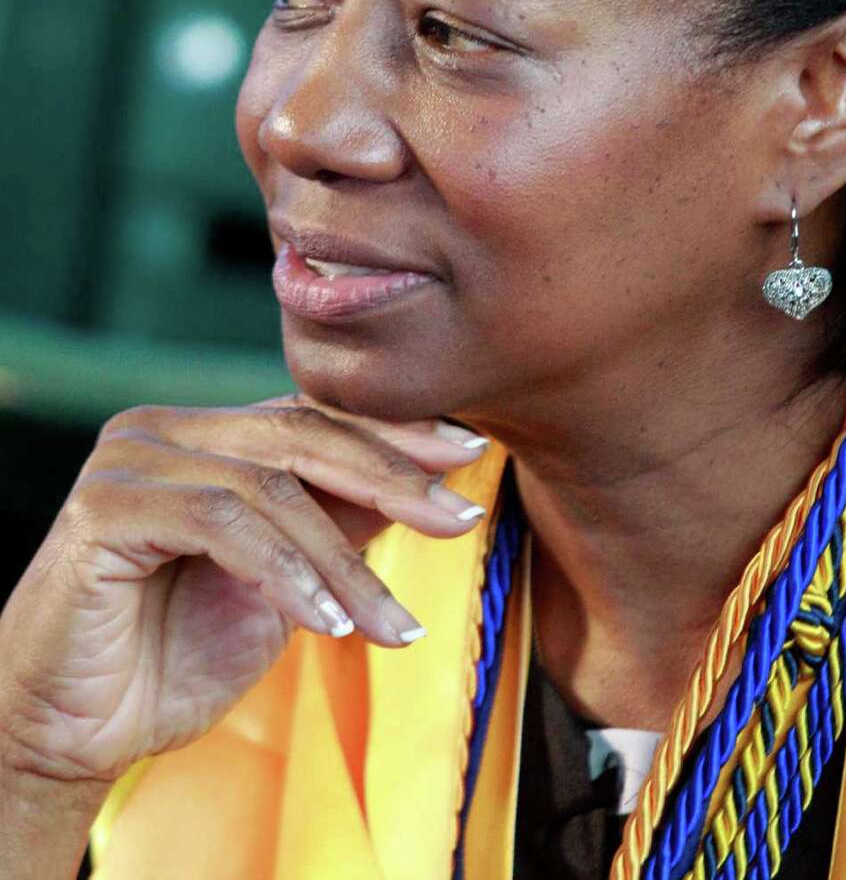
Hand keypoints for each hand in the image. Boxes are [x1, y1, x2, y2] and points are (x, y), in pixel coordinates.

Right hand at [0, 397, 487, 789]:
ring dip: (346, 563)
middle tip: (460, 516)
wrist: (68, 734)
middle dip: (393, 477)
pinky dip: (288, 574)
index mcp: (205, 435)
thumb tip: (425, 480)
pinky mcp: (108, 505)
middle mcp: (166, 428)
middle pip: (302, 437)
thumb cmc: (170, 658)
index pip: (315, 417)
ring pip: (272, 488)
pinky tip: (330, 625)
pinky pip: (224, 524)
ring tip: (393, 627)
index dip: (396, 435)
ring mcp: (132, 457)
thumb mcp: (280, 588)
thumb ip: (334, 526)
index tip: (471, 456)